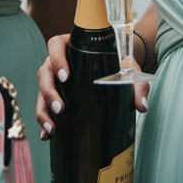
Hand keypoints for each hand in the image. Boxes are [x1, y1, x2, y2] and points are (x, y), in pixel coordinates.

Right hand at [36, 33, 152, 136]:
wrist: (119, 69)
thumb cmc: (120, 64)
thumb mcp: (129, 70)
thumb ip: (137, 85)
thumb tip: (141, 107)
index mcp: (71, 46)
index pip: (55, 46)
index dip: (57, 59)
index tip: (66, 76)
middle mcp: (58, 62)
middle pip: (45, 73)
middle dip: (49, 92)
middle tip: (61, 108)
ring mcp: (55, 80)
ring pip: (41, 93)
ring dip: (43, 111)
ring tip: (52, 128)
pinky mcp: (56, 96)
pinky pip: (44, 108)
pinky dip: (44, 122)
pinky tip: (47, 136)